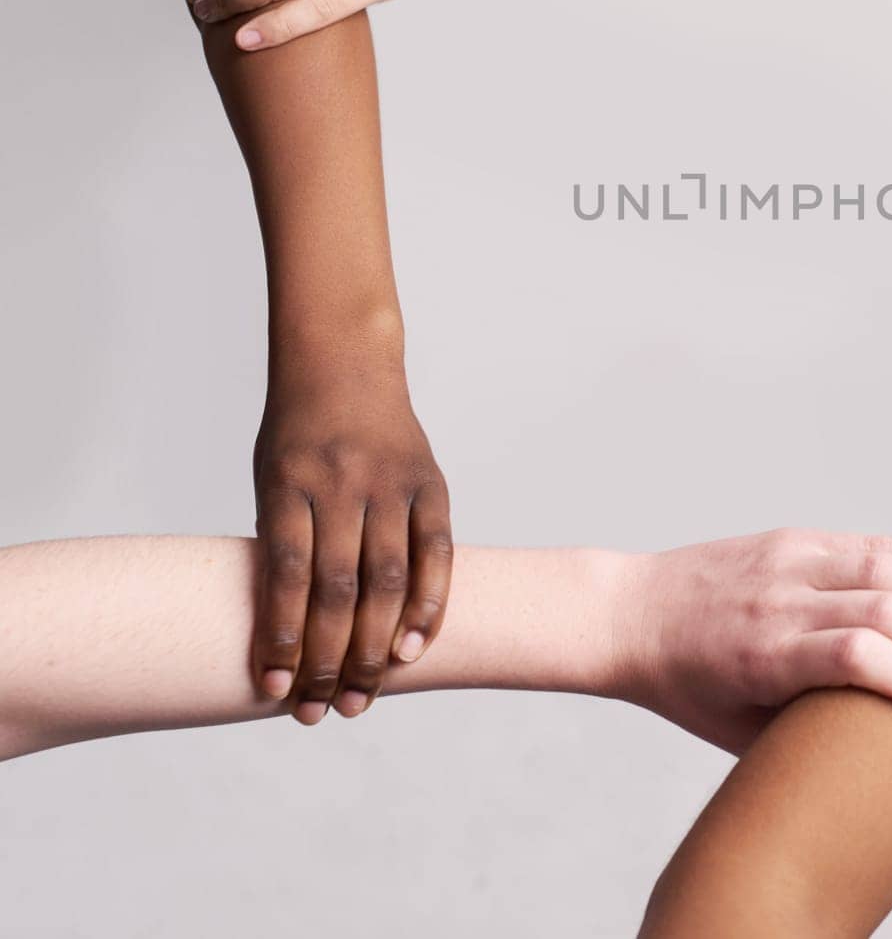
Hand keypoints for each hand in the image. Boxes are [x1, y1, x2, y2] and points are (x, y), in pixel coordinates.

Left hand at [253, 371, 452, 723]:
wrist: (346, 364)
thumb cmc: (298, 434)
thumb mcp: (271, 479)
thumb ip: (285, 545)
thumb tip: (291, 638)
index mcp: (289, 483)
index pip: (287, 575)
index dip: (282, 639)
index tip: (274, 693)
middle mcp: (343, 484)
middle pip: (340, 588)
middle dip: (330, 660)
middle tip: (321, 712)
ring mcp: (391, 483)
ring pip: (389, 580)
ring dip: (377, 648)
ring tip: (364, 696)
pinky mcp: (430, 483)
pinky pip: (436, 553)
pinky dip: (428, 605)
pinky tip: (413, 649)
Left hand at [612, 529, 891, 752]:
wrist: (629, 613)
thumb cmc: (686, 687)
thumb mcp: (738, 729)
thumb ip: (809, 723)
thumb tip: (889, 746)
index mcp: (763, 653)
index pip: (856, 656)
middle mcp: (780, 599)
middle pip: (886, 608)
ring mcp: (790, 559)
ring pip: (888, 566)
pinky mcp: (797, 537)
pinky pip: (872, 542)